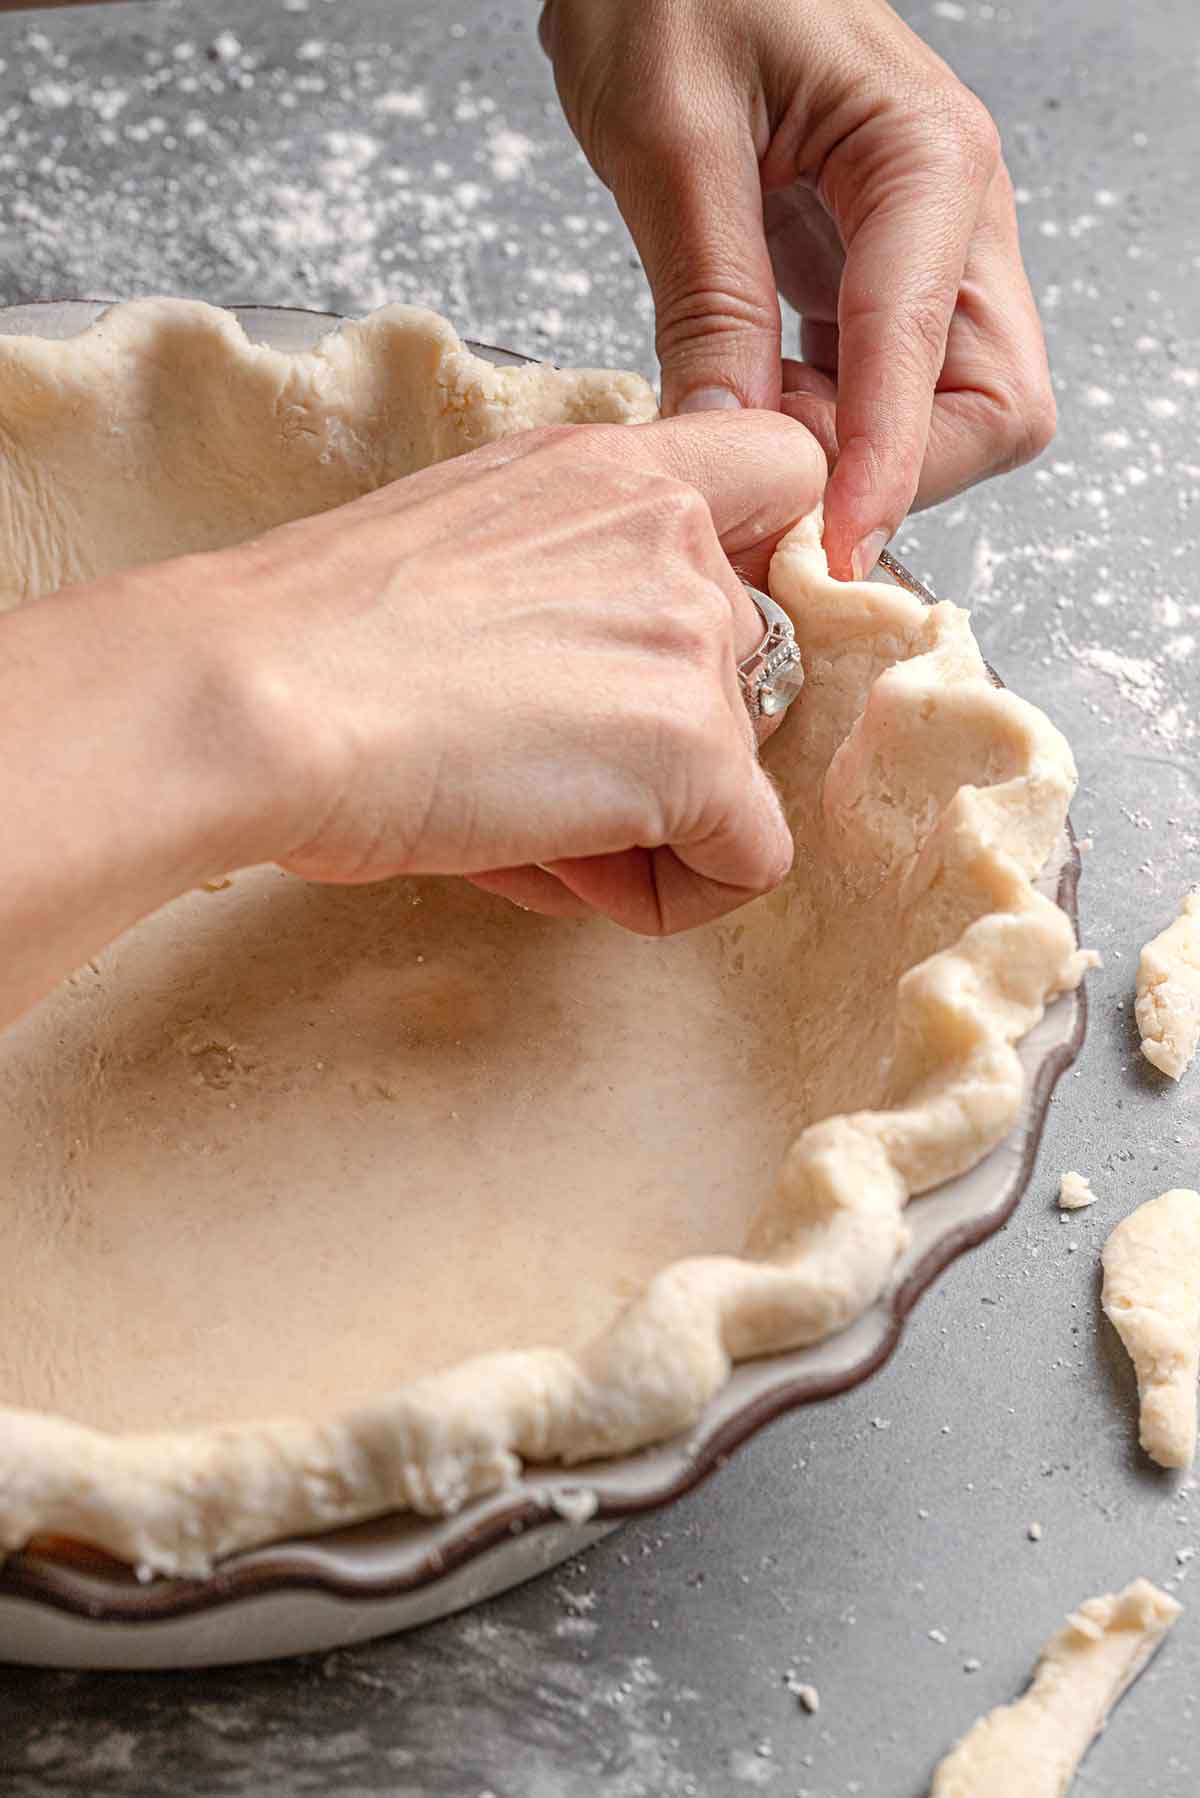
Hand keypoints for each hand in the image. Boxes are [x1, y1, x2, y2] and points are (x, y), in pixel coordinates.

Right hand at [230, 412, 825, 934]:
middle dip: (659, 739)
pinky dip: (674, 893)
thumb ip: (558, 580)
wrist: (254, 698)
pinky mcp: (699, 752)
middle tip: (540, 777)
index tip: (695, 636)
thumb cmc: (305, 639)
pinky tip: (567, 877)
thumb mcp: (455, 550)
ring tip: (518, 827)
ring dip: (645, 819)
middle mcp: (673, 533)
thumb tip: (591, 692)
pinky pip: (750, 859)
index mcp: (608, 469)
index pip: (782, 465)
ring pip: (735, 769)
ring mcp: (695, 640)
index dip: (765, 561)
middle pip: (747, 662)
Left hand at [541, 0, 1054, 578]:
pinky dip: (832, 424)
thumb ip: (708, 296)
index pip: (936, 361)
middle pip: (991, 404)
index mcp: (927, 160)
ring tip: (751, 431)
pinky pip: (884, 384)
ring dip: (862, 455)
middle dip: (899, 471)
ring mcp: (919, 243)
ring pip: (950, 407)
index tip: (830, 554)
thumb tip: (726, 441)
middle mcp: (950, 209)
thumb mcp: (671, 137)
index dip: (884, 472)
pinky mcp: (869, 268)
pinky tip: (757, 408)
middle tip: (777, 480)